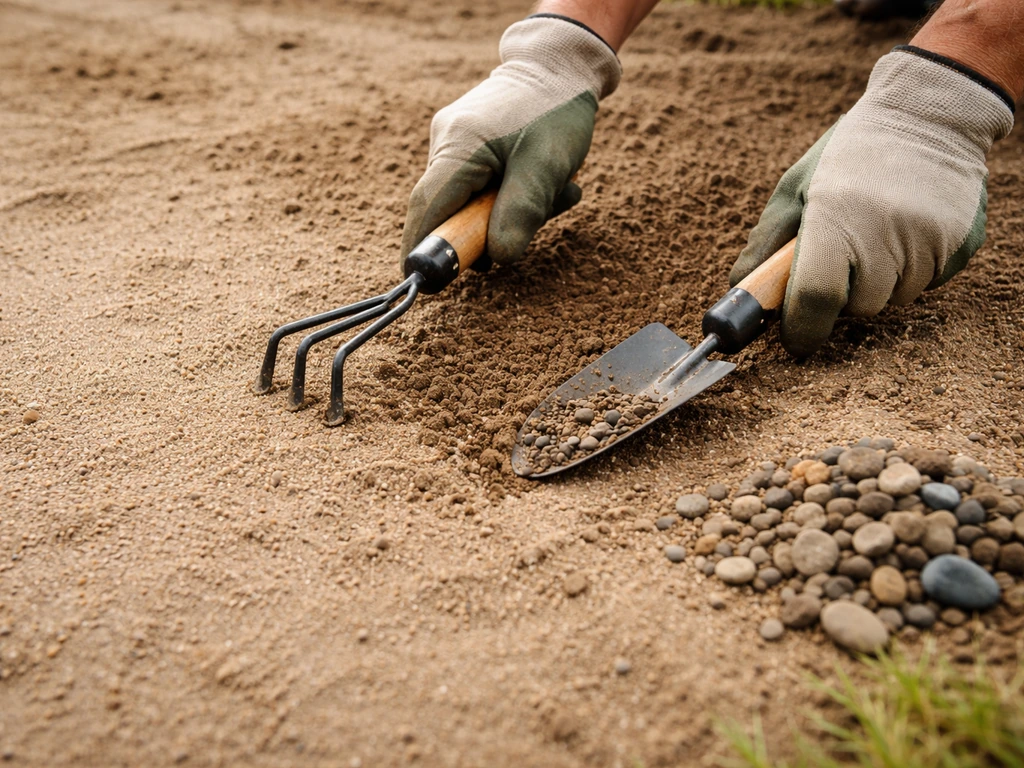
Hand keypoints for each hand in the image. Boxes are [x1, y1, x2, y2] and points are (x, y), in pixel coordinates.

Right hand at [401, 16, 619, 266]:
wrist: (562, 65)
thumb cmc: (556, 111)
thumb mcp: (547, 166)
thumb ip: (521, 213)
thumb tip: (498, 257)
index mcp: (458, 147)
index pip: (428, 209)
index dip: (423, 248)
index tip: (421, 282)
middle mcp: (446, 143)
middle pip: (449, 209)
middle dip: (488, 230)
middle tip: (530, 228)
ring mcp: (454, 141)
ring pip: (470, 200)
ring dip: (510, 211)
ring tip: (554, 194)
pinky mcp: (468, 143)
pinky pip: (480, 184)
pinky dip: (511, 194)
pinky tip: (545, 185)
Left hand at [730, 47, 1013, 356]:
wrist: (927, 113)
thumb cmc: (847, 154)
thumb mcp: (795, 189)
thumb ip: (764, 245)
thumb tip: (739, 292)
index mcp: (834, 218)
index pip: (816, 298)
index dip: (802, 328)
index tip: (795, 338)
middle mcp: (885, 232)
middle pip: (858, 307)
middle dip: (843, 293)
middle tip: (843, 251)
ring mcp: (929, 240)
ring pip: (893, 299)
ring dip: (879, 281)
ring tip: (876, 232)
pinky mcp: (961, 244)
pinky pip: (928, 283)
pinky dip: (912, 269)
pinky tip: (906, 230)